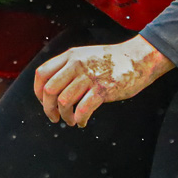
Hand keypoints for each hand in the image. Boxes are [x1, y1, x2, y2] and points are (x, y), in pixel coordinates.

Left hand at [34, 36, 172, 126]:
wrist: (139, 58)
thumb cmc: (112, 60)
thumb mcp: (85, 55)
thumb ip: (69, 66)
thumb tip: (53, 88)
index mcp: (70, 56)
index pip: (42, 74)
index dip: (38, 91)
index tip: (43, 102)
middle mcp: (76, 65)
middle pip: (49, 90)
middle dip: (48, 108)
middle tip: (53, 117)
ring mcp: (89, 77)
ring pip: (64, 102)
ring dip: (64, 116)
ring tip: (70, 121)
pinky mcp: (102, 90)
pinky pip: (83, 110)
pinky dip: (79, 119)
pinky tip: (82, 122)